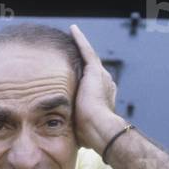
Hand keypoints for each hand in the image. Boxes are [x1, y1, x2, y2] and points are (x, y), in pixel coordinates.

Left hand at [69, 24, 126, 152]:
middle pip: (89, 70)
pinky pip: (85, 50)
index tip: (75, 79)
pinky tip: (72, 29)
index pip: (90, 85)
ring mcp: (100, 76)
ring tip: (70, 36)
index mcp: (102, 97)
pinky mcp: (94, 71)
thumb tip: (63, 139)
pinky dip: (79, 40)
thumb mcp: (80, 128)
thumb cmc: (91, 136)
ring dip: (78, 47)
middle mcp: (104, 84)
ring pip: (87, 57)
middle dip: (80, 62)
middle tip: (68, 53)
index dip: (82, 82)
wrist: (100, 129)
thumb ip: (74, 126)